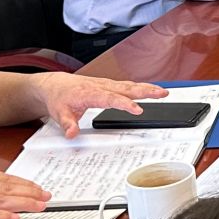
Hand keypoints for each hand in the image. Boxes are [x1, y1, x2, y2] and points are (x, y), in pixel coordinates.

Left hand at [36, 73, 171, 137]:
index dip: (125, 104)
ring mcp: (106, 85)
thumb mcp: (59, 113)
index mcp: (90, 93)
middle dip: (145, 91)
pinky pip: (127, 85)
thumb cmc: (59, 97)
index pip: (111, 99)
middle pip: (126, 88)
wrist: (55, 85)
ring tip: (163, 92)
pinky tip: (150, 90)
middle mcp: (101, 86)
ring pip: (129, 85)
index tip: (137, 109)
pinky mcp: (109, 85)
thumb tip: (72, 133)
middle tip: (161, 94)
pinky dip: (140, 87)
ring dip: (147, 88)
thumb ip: (67, 124)